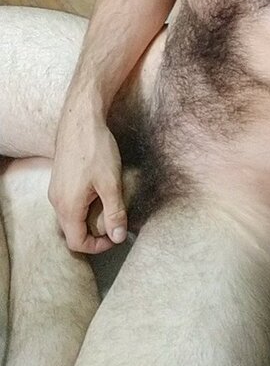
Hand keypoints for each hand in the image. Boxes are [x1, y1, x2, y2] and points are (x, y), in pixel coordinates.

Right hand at [48, 109, 126, 253]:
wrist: (80, 119)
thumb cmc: (95, 149)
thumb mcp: (111, 183)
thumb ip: (114, 213)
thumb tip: (118, 237)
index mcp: (68, 207)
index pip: (77, 242)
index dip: (97, 246)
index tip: (115, 235)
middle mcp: (56, 201)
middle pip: (71, 231)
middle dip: (93, 233)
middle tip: (113, 223)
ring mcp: (56, 188)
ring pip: (70, 216)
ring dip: (88, 218)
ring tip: (108, 207)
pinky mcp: (59, 177)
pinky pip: (68, 201)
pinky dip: (83, 205)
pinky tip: (97, 191)